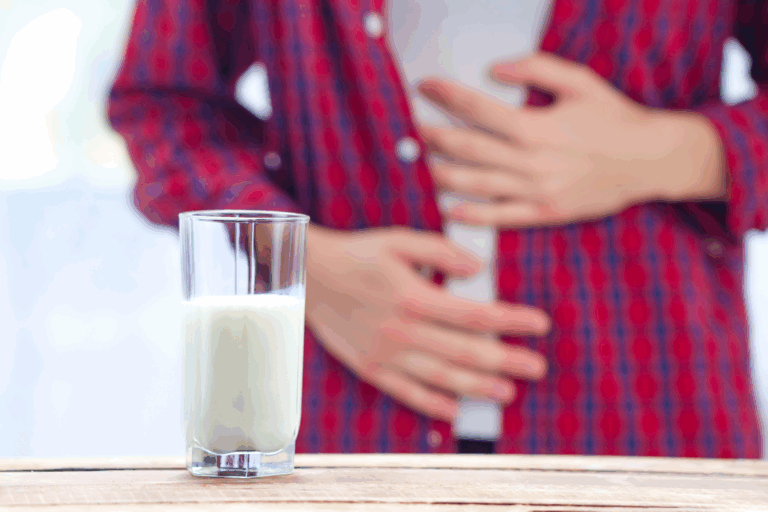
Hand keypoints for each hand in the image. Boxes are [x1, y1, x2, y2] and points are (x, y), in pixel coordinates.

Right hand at [304, 224, 550, 420]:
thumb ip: (441, 253)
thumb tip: (479, 269)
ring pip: (441, 377)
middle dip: (507, 361)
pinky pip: (406, 391)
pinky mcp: (371, 367)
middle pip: (466, 352)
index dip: (512, 321)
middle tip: (537, 367)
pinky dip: (431, 403)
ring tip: (508, 393)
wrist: (310, 276)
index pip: (476, 315)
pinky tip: (454, 410)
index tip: (539, 325)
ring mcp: (387, 354)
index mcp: (415, 297)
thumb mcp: (399, 240)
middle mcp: (404, 331)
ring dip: (478, 387)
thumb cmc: (358, 254)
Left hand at [417, 52, 725, 227]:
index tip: (424, 86)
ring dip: (441, 175)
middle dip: (431, 136)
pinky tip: (449, 209)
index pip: (477, 108)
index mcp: (534, 125)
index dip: (446, 96)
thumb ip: (536, 69)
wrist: (650, 161)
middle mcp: (529, 160)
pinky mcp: (544, 211)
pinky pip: (501, 217)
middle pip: (467, 148)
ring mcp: (535, 189)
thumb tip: (496, 67)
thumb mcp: (580, 82)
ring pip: (476, 184)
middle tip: (406, 129)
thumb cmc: (614, 119)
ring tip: (415, 166)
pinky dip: (473, 215)